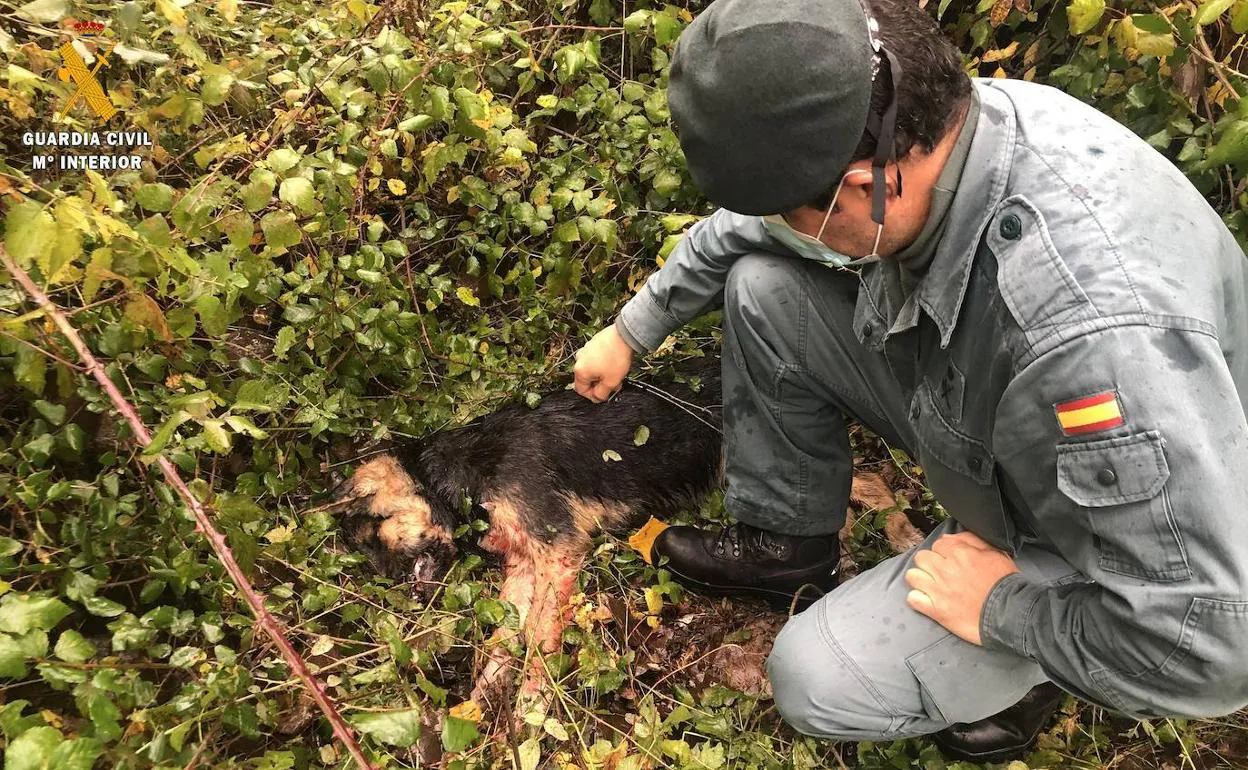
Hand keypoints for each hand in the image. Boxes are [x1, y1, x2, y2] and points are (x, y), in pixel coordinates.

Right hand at [572, 325, 633, 402]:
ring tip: (616, 374)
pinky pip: (595, 358)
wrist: (624, 336)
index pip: (581, 390)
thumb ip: (601, 393)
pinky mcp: (592, 343)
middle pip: (587, 379)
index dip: (593, 396)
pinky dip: (603, 364)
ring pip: (592, 368)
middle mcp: (579, 359)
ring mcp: (585, 350)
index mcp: (580, 371)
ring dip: (602, 374)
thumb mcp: (611, 382)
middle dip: (600, 385)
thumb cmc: (616, 358)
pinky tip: (614, 363)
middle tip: (613, 385)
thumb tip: (597, 398)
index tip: (604, 396)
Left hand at [904, 531, 1019, 645]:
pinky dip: (918, 600)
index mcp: (959, 553)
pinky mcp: (936, 610)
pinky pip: (912, 599)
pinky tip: (928, 601)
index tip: (950, 561)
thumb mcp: (996, 553)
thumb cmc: (1006, 583)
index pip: (938, 544)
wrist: (1011, 614)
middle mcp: (945, 569)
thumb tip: (951, 537)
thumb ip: (972, 540)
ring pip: (912, 576)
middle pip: (921, 558)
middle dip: (929, 564)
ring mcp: (938, 590)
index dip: (944, 553)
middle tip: (939, 572)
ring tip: (930, 586)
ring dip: (920, 580)